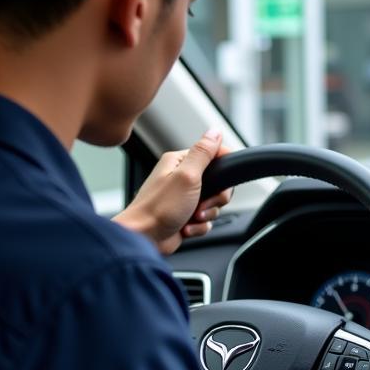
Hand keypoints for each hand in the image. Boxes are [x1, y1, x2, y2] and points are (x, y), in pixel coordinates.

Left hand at [113, 129, 232, 254]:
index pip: (213, 154)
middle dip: (215, 198)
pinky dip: (199, 227)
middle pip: (218, 183)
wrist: (144, 239)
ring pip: (213, 204)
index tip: (225, 179)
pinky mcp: (185, 216)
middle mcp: (181, 178)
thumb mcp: (186, 176)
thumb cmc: (158, 208)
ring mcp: (183, 198)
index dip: (224, 167)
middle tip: (203, 203)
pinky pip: (205, 220)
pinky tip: (186, 228)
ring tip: (191, 217)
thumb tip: (215, 131)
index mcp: (179, 162)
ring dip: (206, 214)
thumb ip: (203, 153)